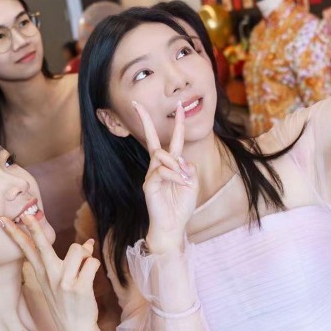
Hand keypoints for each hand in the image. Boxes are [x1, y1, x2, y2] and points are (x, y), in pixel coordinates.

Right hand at [0, 213, 99, 330]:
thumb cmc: (69, 306)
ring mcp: (64, 282)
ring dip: (85, 255)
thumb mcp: (60, 284)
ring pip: (78, 250)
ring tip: (84, 270)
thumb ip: (71, 263)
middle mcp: (50, 276)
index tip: (1, 219)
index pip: (26, 249)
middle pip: (42, 245)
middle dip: (34, 227)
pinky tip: (90, 278)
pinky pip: (92, 262)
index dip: (14, 233)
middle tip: (26, 214)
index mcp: (42, 274)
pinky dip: (94, 267)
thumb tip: (87, 244)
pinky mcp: (79, 287)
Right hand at [132, 100, 198, 253]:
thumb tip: (181, 159)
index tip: (180, 106)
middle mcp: (159, 167)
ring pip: (161, 155)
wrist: (172, 226)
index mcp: (171, 165)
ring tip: (184, 180)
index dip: (177, 123)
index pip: (173, 140)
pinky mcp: (148, 184)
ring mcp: (152, 175)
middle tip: (137, 104)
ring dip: (176, 164)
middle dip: (145, 121)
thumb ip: (189, 167)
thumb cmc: (182, 206)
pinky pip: (162, 171)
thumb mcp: (192, 183)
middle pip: (151, 140)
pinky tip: (181, 183)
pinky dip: (174, 176)